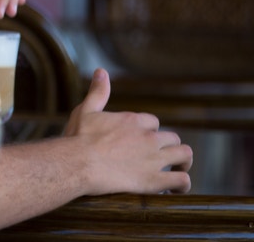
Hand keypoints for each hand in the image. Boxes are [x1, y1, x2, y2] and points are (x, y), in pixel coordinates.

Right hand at [64, 68, 192, 194]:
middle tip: (161, 156)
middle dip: (168, 146)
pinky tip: (176, 189)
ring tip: (178, 169)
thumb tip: (101, 71)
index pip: (153, 122)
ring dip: (184, 162)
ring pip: (184, 155)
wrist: (76, 164)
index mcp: (133, 121)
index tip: (141, 140)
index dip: (149, 131)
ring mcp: (153, 159)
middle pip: (171, 138)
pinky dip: (183, 184)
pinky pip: (181, 180)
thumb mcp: (86, 110)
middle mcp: (148, 137)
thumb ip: (98, 92)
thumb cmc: (77, 138)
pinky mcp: (154, 180)